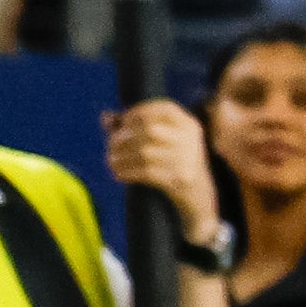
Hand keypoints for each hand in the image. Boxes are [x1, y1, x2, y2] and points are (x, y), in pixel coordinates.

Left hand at [100, 98, 222, 250]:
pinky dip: (129, 172)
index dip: (140, 111)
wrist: (199, 198)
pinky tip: (120, 174)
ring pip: (145, 152)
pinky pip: (147, 172)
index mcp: (189, 125)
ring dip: (122, 156)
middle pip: (150, 130)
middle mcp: (191, 139)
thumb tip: (106, 117)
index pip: (164, 108)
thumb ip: (134, 127)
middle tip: (111, 145)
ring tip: (112, 161)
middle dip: (125, 136)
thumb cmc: (175, 164)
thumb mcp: (163, 142)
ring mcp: (187, 160)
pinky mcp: (181, 180)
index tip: (124, 122)